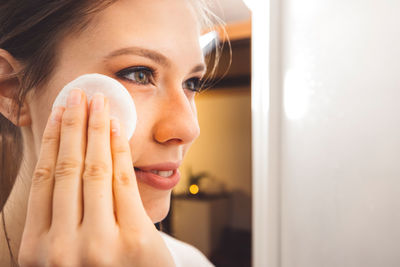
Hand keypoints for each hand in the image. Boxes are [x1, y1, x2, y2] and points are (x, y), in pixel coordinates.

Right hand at [18, 89, 174, 266]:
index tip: (58, 112)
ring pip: (94, 171)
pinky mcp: (133, 240)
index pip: (43, 180)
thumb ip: (59, 220)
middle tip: (79, 94)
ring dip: (95, 130)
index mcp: (37, 250)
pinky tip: (117, 129)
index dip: (51, 141)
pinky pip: (122, 183)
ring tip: (98, 102)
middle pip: (67, 169)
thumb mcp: (64, 255)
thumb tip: (60, 163)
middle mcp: (61, 248)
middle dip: (73, 125)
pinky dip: (118, 151)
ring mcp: (98, 245)